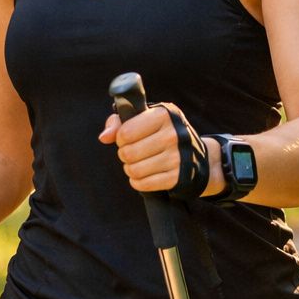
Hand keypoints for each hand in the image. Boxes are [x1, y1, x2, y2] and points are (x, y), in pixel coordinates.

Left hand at [99, 106, 213, 194]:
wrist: (195, 156)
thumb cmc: (162, 133)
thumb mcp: (145, 119)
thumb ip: (119, 122)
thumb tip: (104, 137)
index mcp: (164, 115)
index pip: (125, 132)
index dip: (121, 138)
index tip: (128, 138)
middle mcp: (173, 134)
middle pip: (128, 153)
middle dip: (124, 155)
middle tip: (131, 153)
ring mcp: (178, 157)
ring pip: (134, 170)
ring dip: (130, 169)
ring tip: (136, 164)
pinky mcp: (178, 177)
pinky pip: (144, 184)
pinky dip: (138, 182)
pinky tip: (142, 175)